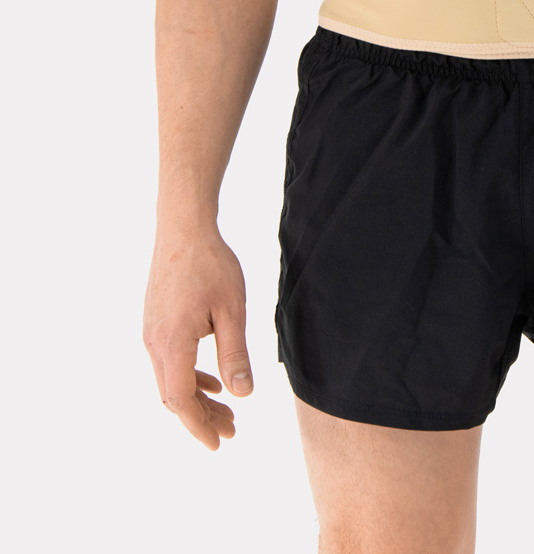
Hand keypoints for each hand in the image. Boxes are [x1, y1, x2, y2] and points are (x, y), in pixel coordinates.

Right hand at [142, 226, 252, 449]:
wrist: (183, 229)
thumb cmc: (211, 265)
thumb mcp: (232, 310)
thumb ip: (235, 354)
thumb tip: (243, 394)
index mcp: (172, 343)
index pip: (180, 399)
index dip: (199, 425)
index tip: (218, 443)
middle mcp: (154, 343)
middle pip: (174, 395)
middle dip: (202, 416)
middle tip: (231, 431)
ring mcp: (151, 332)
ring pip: (171, 379)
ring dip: (197, 397)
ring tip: (227, 411)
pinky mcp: (156, 322)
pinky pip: (170, 361)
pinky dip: (190, 377)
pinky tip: (212, 381)